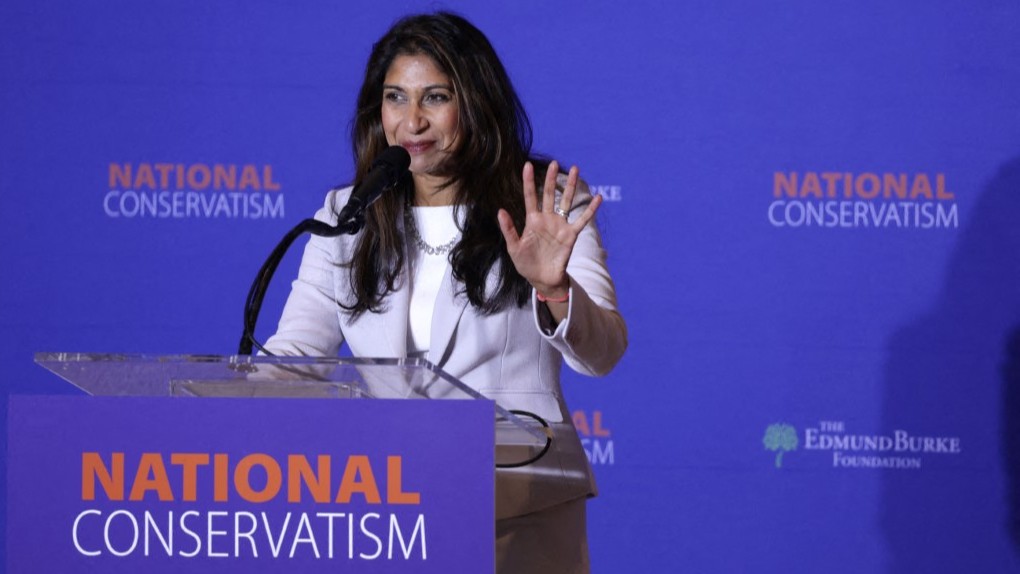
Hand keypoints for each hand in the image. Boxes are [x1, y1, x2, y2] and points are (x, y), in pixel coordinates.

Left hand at [497, 161, 602, 298]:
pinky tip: (598, 198)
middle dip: (551, 178)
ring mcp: (560, 225)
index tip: (527, 165)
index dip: (528, 181)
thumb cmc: (526, 264)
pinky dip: (591, 209)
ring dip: (571, 186)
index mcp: (532, 220)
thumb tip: (500, 211)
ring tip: (575, 169)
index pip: (530, 196)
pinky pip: (583, 220)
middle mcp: (547, 219)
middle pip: (549, 194)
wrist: (542, 279)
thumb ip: (509, 229)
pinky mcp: (571, 235)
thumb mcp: (514, 247)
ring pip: (566, 201)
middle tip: (553, 163)